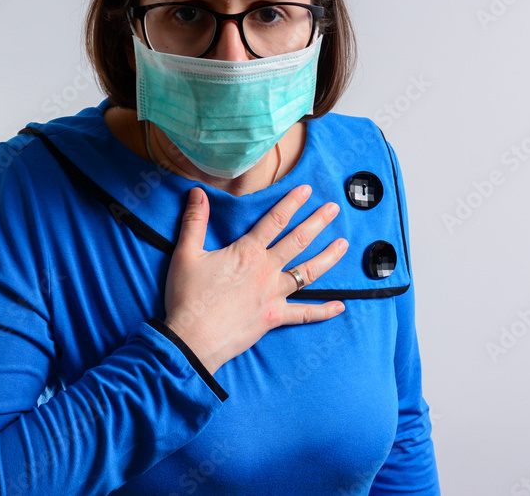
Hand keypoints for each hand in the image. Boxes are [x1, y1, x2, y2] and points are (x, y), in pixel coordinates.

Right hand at [162, 184, 347, 374]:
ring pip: (308, 273)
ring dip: (328, 257)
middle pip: (298, 241)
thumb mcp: (186, 254)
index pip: (275, 220)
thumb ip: (194, 221)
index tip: (307, 189)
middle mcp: (267, 270)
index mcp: (247, 252)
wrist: (192, 339)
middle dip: (318, 222)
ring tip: (343, 244)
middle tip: (334, 209)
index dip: (292, 202)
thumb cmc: (188, 296)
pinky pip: (304, 314)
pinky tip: (340, 306)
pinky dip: (323, 311)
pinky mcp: (275, 318)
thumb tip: (197, 192)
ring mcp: (274, 295)